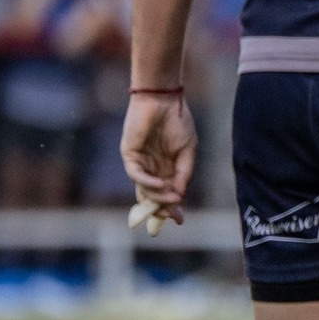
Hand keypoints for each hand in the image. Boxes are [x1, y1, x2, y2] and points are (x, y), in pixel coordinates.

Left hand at [121, 92, 196, 226]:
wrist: (163, 99)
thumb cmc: (177, 121)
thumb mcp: (188, 150)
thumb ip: (184, 173)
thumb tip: (179, 195)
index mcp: (166, 167)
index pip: (165, 193)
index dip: (171, 208)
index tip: (180, 220)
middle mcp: (151, 168)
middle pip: (151, 196)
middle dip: (160, 209)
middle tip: (171, 217)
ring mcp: (140, 162)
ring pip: (143, 188)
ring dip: (157, 197)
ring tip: (172, 198)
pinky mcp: (129, 154)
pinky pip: (136, 174)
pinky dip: (147, 183)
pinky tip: (160, 185)